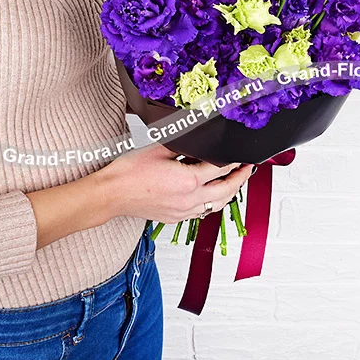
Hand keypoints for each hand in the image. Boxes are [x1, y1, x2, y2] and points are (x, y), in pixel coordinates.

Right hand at [98, 142, 254, 223]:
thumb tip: (198, 141)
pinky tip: (209, 196)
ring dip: (228, 194)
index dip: (235, 161)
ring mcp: (183, 211)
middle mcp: (190, 199)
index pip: (221, 168)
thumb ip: (184, 145)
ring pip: (216, 205)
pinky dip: (211, 203)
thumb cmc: (129, 172)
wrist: (112, 194)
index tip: (242, 156)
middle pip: (226, 190)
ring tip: (234, 183)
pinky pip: (201, 212)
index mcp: (189, 180)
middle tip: (247, 170)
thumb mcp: (160, 148)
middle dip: (240, 179)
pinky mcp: (175, 218)